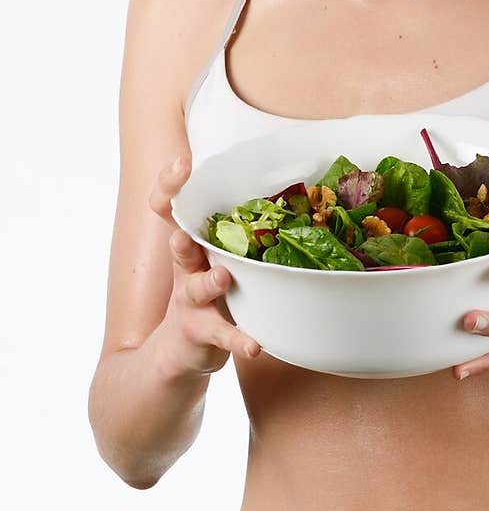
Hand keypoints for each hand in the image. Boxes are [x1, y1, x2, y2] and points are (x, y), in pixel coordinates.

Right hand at [148, 154, 261, 376]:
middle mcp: (185, 267)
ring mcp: (191, 301)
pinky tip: (254, 345)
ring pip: (198, 289)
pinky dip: (239, 340)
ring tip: (222, 277)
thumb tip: (298, 192)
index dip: (170, 185)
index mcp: (192, 242)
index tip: (183, 163)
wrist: (182, 348)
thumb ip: (242, 230)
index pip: (169, 208)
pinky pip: (224, 335)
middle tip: (185, 235)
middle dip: (182, 240)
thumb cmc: (210, 290)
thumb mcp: (216, 256)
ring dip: (209, 283)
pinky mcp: (202, 331)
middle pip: (178, 248)